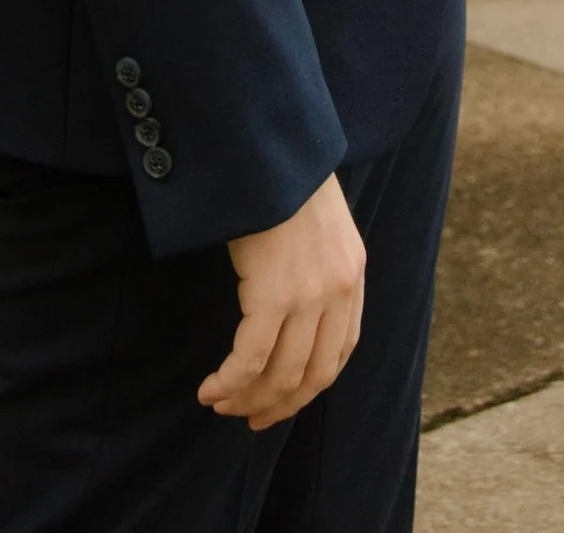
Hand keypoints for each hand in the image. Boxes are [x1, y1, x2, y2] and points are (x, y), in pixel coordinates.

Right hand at [198, 173, 366, 431]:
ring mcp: (308, 296)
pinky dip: (229, 382)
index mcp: (353, 274)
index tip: (282, 400)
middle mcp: (338, 291)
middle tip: (249, 419)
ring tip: (220, 405)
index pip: (340, 352)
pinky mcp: (273, 294)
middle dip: (278, 404)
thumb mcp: (319, 221)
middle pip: (313, 375)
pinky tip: (210, 389)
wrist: (270, 144)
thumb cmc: (282, 175)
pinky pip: (250, 358)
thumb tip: (294, 300)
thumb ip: (318, 261)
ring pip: (280, 375)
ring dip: (247, 399)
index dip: (310, 386)